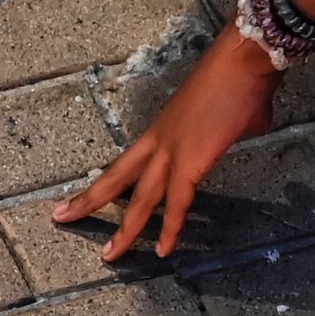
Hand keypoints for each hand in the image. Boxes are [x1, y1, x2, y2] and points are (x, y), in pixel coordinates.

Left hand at [56, 28, 279, 265]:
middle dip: (88, 200)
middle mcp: (159, 140)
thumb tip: (253, 122)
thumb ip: (232, 124)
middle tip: (61, 217)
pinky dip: (172, 228)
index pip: (127, 162)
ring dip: (125, 229)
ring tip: (110, 256)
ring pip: (140, 198)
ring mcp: (172, 151)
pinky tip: (163, 250)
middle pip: (116, 177)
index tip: (85, 192)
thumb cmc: (241, 76)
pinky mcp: (192, 162)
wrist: (245, 59)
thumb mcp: (229, 109)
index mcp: (162, 128)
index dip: (106, 179)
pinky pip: (177, 203)